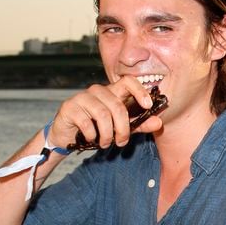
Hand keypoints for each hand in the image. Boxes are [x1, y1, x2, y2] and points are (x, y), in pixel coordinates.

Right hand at [48, 78, 164, 150]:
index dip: (140, 91)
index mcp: (111, 92)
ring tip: (106, 143)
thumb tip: (158, 123)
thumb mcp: (120, 127)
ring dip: (107, 134)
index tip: (148, 105)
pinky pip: (86, 122)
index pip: (128, 81)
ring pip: (103, 114)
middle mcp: (97, 91)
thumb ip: (139, 124)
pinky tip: (91, 139)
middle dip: (123, 128)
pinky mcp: (69, 107)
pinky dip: (92, 135)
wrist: (67, 136)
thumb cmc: (95, 128)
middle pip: (117, 106)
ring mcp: (82, 97)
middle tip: (121, 142)